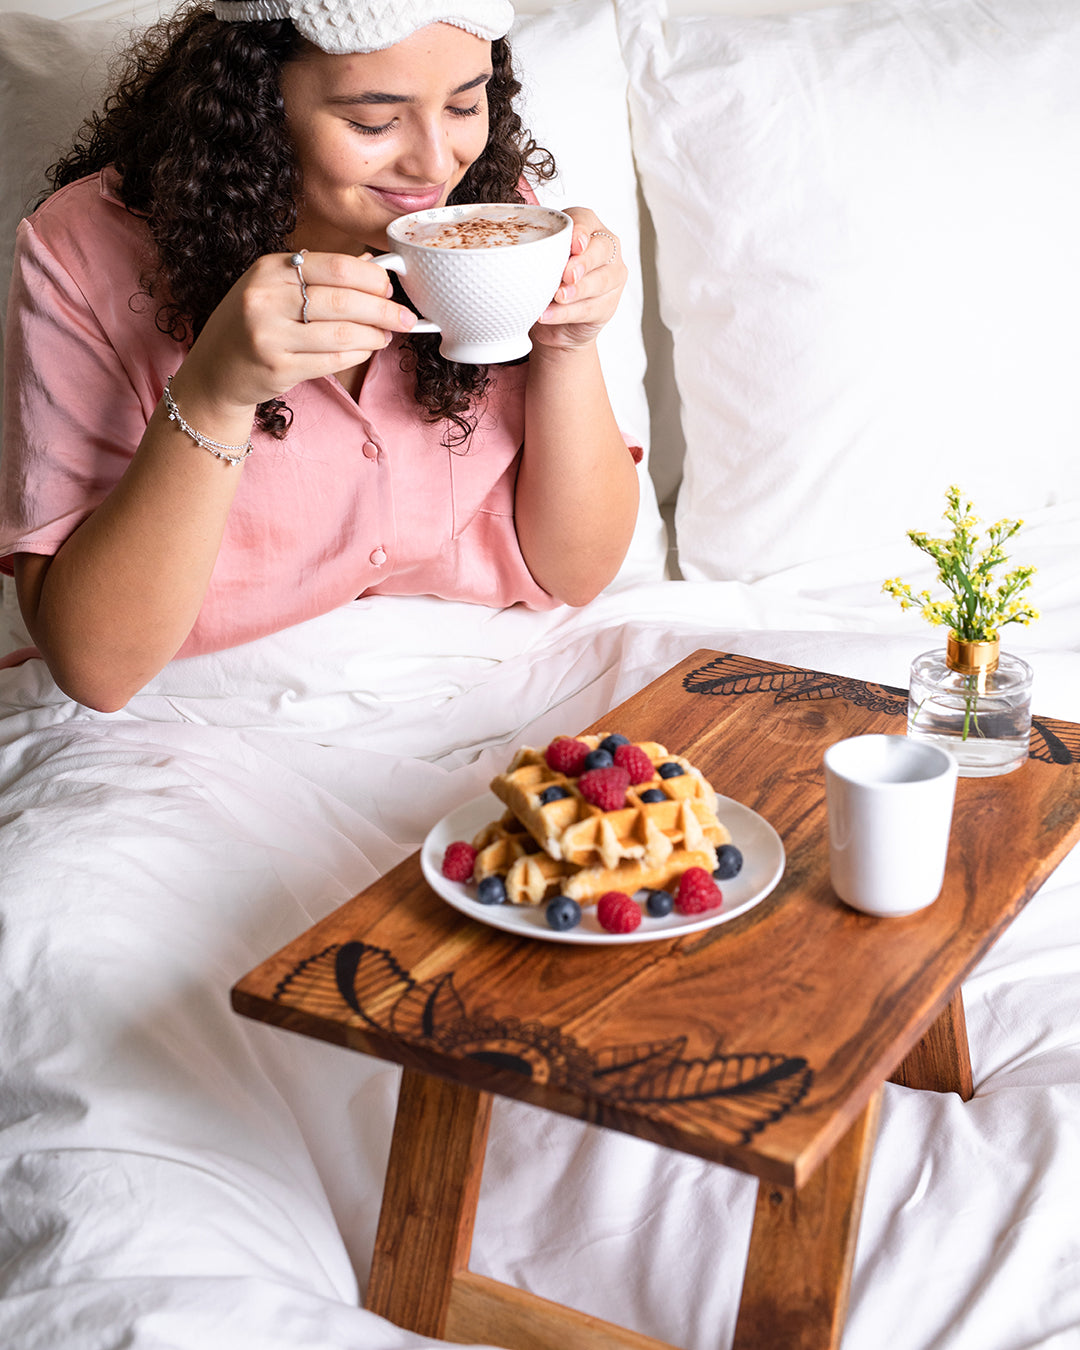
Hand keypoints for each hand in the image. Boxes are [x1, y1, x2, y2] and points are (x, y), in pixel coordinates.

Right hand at [181, 250, 418, 416]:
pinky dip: (357, 355)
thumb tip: (372, 265)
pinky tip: (366, 350)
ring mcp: (269, 335)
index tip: (389, 289)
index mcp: (270, 269)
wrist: (215, 368)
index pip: (336, 267)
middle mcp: (266, 299)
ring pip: (342, 334)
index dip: (372, 279)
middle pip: (344, 301)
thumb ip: (321, 275)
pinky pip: (332, 361)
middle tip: (405, 318)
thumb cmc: (253, 323)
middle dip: (384, 311)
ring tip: (385, 336)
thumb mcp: (276, 287)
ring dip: (374, 336)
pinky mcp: (277, 368)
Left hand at [530, 208, 626, 351]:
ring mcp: (612, 276)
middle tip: (568, 274)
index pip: (585, 220)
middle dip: (584, 262)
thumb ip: (536, 248)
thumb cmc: (543, 280)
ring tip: (557, 297)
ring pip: (600, 281)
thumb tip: (525, 234)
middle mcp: (604, 248)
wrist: (551, 323)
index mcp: (586, 227)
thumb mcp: (536, 261)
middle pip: (602, 249)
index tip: (574, 244)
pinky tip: (548, 314)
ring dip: (577, 290)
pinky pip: (590, 308)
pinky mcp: (608, 305)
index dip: (580, 230)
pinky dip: (567, 313)